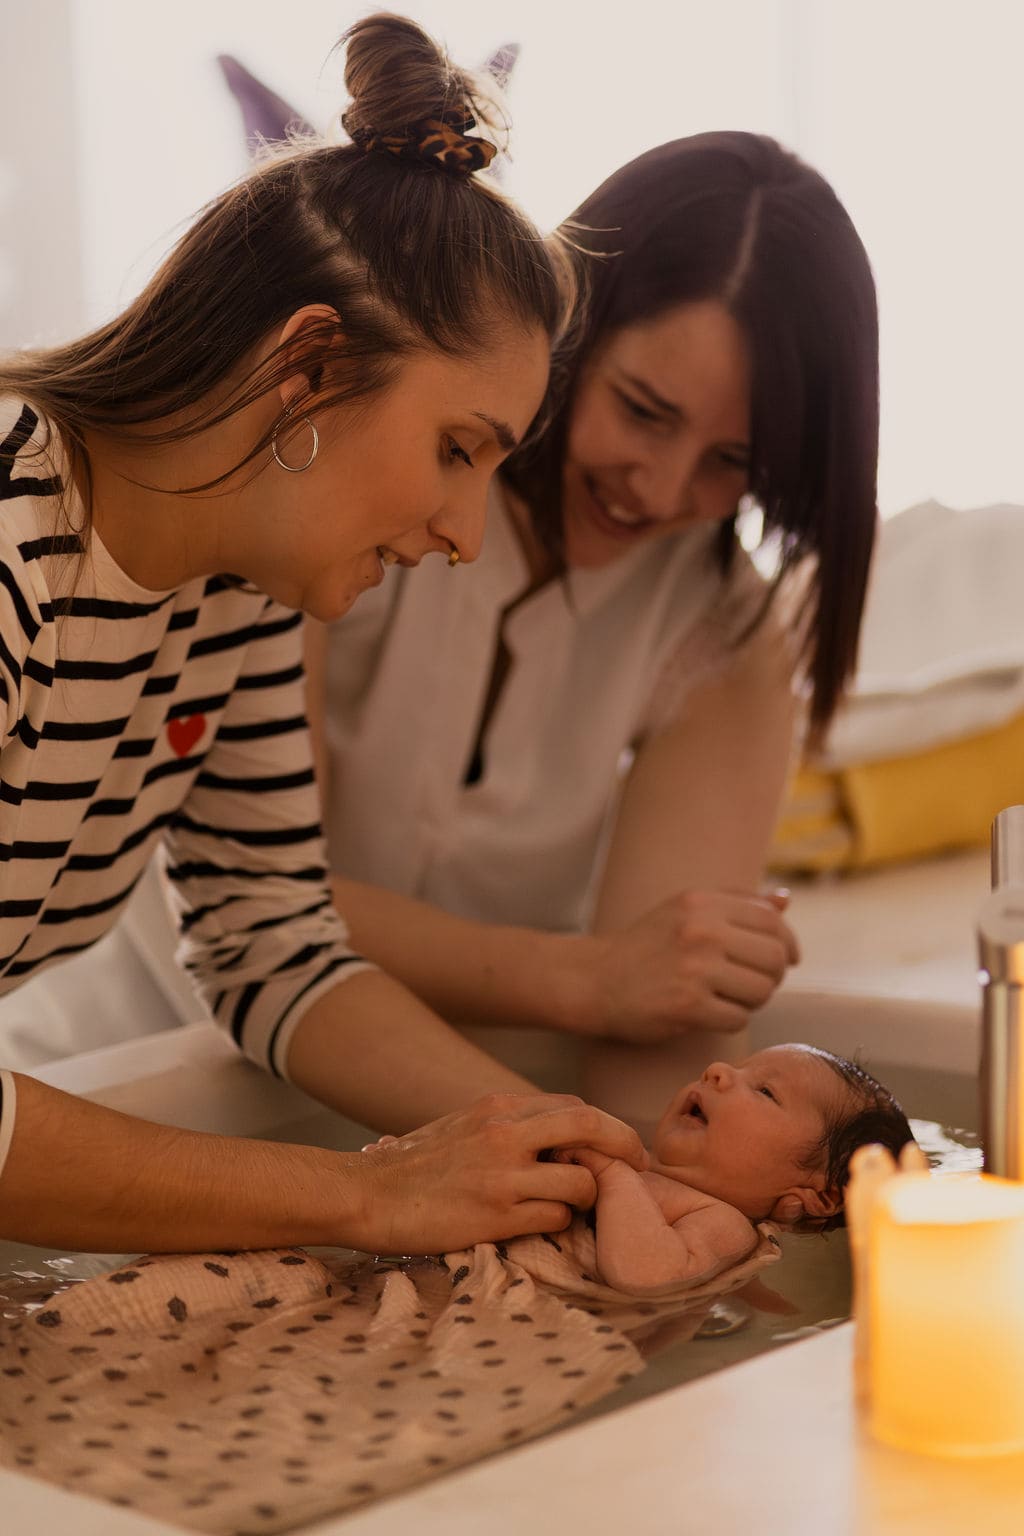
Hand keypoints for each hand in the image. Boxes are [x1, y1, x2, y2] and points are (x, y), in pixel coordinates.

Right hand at [348, 1092, 645, 1254]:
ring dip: (588, 1197)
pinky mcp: (496, 1214)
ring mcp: (502, 1174)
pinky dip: (560, 1222)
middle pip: (591, 1126)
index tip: (616, 1148)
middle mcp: (504, 1132)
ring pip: (581, 1180)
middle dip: (625, 1147)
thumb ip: (506, 1128)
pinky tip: (542, 1225)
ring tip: (575, 1207)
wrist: (366, 1194)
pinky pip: (555, 1216)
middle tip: (638, 1168)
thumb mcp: (462, 1127)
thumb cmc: (412, 1167)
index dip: (605, 1128)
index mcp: (497, 1107)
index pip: (574, 1107)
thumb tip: (554, 1140)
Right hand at [581, 888, 799, 1042]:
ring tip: (730, 998)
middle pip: (774, 957)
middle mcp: (701, 930)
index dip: (787, 944)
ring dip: (753, 1001)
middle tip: (754, 984)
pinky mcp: (688, 1005)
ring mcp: (695, 968)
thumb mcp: (685, 910)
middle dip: (773, 976)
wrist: (595, 980)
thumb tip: (785, 900)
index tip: (786, 959)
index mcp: (703, 902)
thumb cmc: (646, 946)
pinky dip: (732, 1020)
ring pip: (761, 990)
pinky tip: (711, 1013)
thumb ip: (737, 903)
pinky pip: (738, 1018)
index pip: (772, 921)